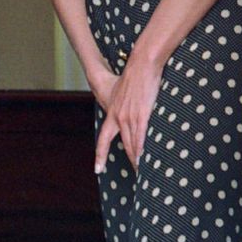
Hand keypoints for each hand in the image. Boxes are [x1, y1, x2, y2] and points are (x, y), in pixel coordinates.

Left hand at [94, 56, 162, 172]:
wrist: (140, 66)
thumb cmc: (133, 78)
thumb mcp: (121, 94)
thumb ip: (123, 106)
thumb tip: (127, 113)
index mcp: (112, 112)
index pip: (104, 138)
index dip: (100, 154)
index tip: (97, 169)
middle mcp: (118, 117)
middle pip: (122, 145)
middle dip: (128, 161)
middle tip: (134, 175)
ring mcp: (129, 116)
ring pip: (132, 144)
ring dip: (137, 159)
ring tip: (142, 172)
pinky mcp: (141, 114)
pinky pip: (141, 136)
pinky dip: (142, 149)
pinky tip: (144, 159)